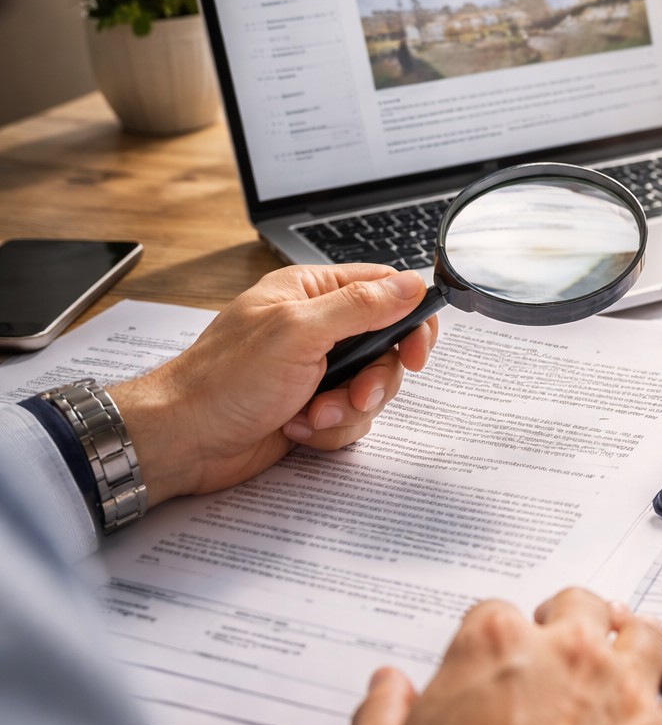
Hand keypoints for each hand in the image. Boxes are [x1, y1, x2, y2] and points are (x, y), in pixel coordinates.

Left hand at [109, 264, 438, 505]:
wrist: (184, 441)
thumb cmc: (223, 382)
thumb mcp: (298, 333)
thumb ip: (360, 306)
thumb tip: (411, 284)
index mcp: (311, 293)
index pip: (385, 291)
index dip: (410, 321)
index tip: (415, 352)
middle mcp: (318, 328)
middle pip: (387, 348)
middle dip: (375, 380)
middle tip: (356, 394)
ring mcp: (317, 370)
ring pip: (373, 389)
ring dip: (347, 410)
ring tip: (311, 417)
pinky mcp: (314, 406)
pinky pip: (352, 419)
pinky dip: (331, 430)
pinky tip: (297, 429)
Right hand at [345, 589, 661, 724]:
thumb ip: (380, 715)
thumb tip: (389, 686)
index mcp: (496, 647)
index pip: (496, 612)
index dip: (495, 637)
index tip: (496, 660)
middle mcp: (570, 654)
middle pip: (581, 606)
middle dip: (570, 621)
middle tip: (564, 649)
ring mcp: (627, 693)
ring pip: (646, 634)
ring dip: (634, 641)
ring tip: (625, 659)